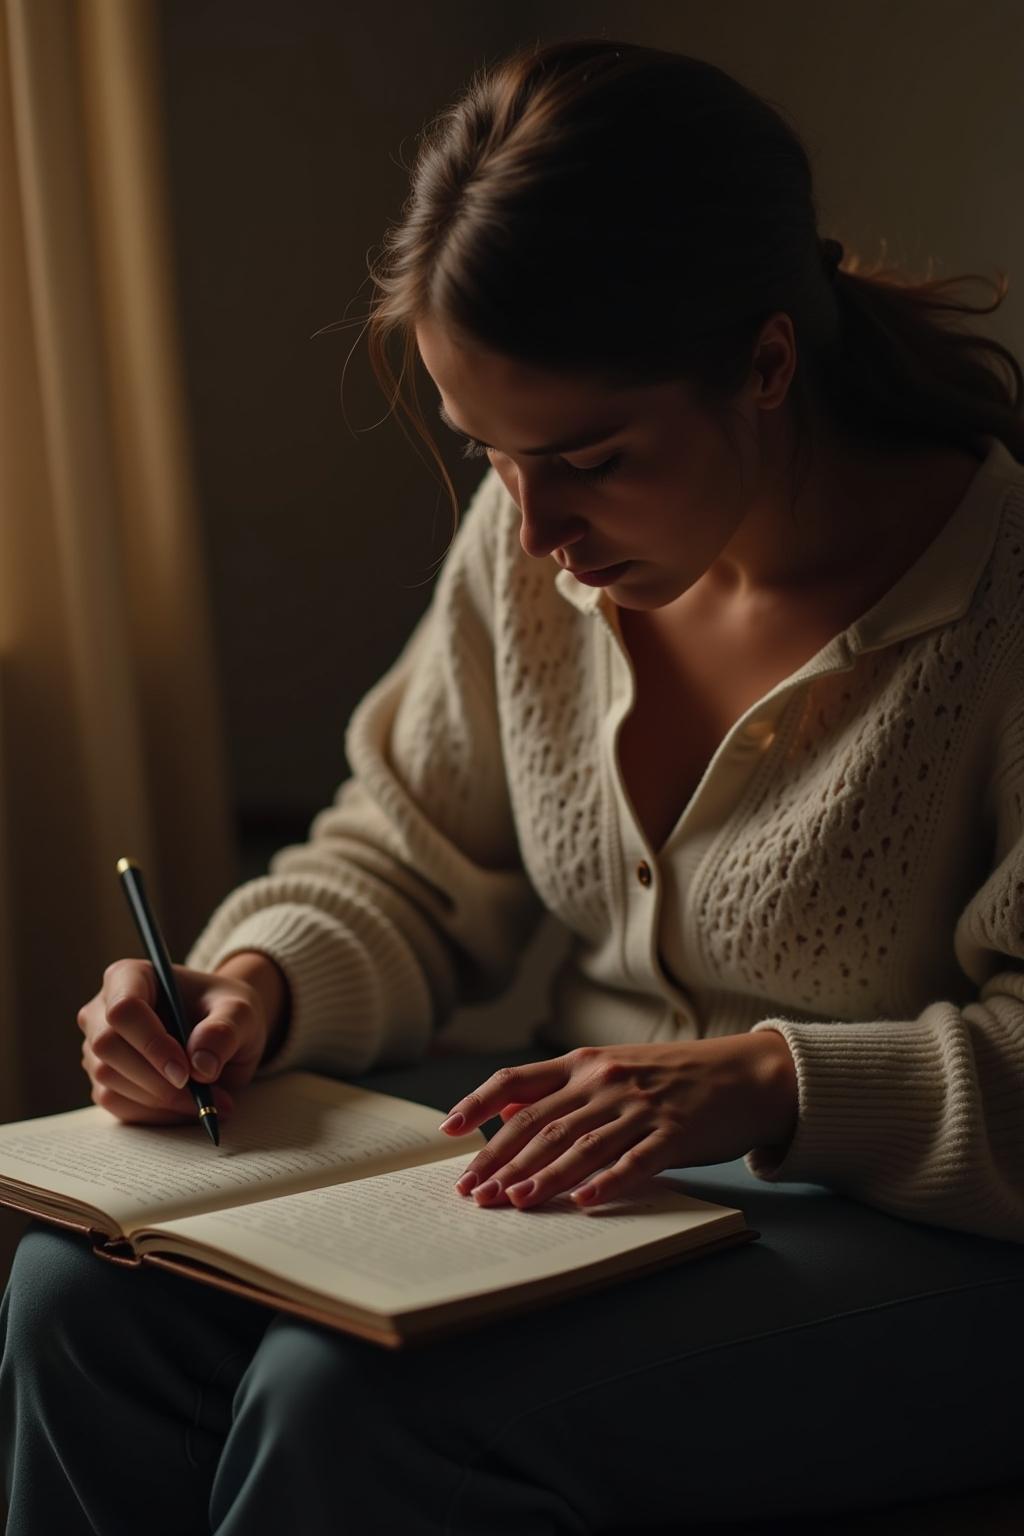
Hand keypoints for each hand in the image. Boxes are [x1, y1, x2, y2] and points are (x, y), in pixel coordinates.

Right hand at [77, 958, 272, 1125]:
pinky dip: (157, 1114)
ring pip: (109, 1081)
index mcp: (131, 977)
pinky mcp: (104, 1081)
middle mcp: (103, 1010)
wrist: (221, 1032)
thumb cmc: (225, 1011)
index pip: (123, 1009)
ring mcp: (97, 1048)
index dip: (151, 1043)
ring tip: (211, 1100)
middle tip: (204, 1092)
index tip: (187, 1071)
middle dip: (155, 1079)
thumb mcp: (241, 1012)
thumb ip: (225, 1030)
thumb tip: (201, 1066)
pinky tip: (190, 1106)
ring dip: (162, 1101)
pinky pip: (117, 1105)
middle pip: (107, 1047)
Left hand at [439, 1033, 797, 1209]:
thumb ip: (562, 1089)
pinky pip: (635, 1161)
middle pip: (540, 1123)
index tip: (449, 1131)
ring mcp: (641, 1107)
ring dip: (542, 1176)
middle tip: (473, 1192)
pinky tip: (583, 1203)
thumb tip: (506, 1114)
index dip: (479, 1104)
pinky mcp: (675, 1133)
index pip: (518, 1082)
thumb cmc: (673, 1077)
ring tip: (513, 1201)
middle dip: (500, 1158)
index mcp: (585, 1063)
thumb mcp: (613, 1069)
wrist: (746, 1073)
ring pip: (580, 1145)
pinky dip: (607, 1183)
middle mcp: (606, 1081)